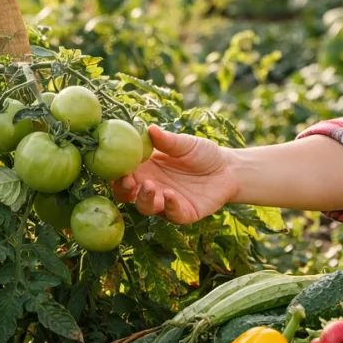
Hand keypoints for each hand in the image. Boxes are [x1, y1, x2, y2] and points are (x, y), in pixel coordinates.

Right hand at [111, 125, 238, 224]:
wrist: (229, 170)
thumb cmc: (203, 154)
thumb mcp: (186, 144)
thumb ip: (168, 141)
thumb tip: (150, 128)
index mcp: (147, 169)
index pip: (124, 172)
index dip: (116, 170)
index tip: (113, 164)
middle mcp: (152, 188)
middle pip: (127, 194)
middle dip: (123, 189)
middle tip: (127, 180)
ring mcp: (165, 203)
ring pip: (146, 207)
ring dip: (144, 198)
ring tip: (150, 186)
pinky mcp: (183, 213)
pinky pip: (172, 214)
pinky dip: (170, 206)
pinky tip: (171, 195)